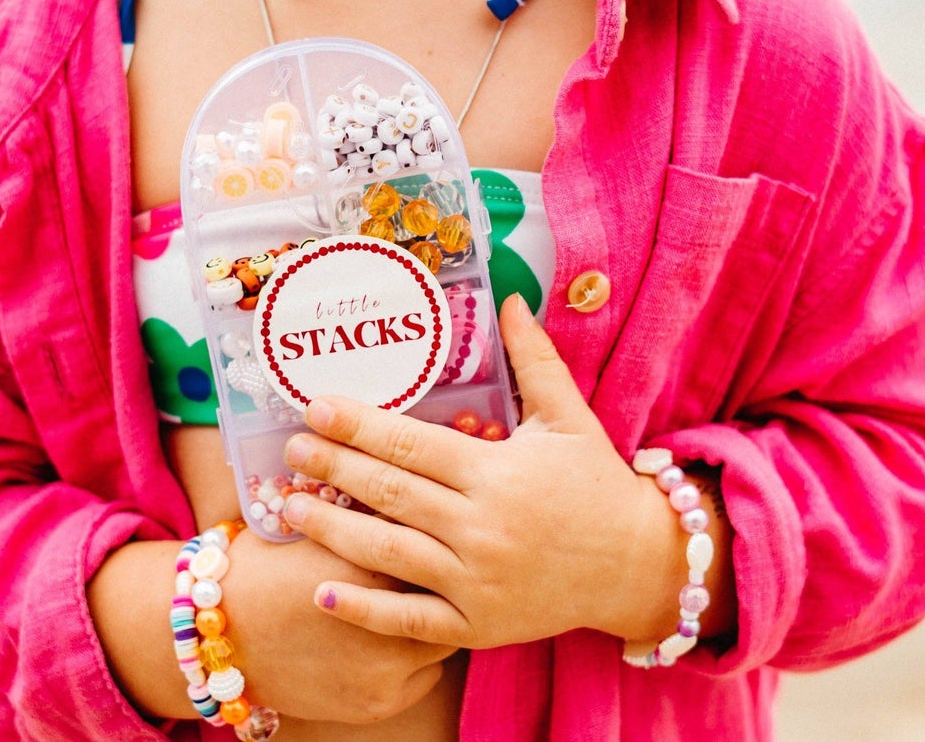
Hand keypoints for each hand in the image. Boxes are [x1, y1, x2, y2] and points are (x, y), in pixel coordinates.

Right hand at [221, 524, 456, 723]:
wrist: (222, 637)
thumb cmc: (265, 566)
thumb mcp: (315, 522)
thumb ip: (366, 506)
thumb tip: (410, 475)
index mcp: (372, 557)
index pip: (434, 531)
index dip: (440, 519)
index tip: (442, 508)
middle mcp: (387, 615)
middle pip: (451, 583)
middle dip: (450, 566)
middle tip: (449, 548)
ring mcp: (387, 666)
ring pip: (447, 631)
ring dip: (440, 611)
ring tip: (430, 591)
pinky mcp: (380, 702)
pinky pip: (429, 675)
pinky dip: (421, 654)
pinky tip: (406, 632)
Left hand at [277, 294, 687, 649]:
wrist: (636, 565)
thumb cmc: (597, 482)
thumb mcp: (568, 414)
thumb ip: (534, 358)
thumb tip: (511, 298)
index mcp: (496, 472)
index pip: (411, 443)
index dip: (358, 426)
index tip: (316, 408)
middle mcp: (480, 528)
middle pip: (389, 493)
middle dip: (333, 468)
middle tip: (290, 450)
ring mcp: (476, 582)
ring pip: (387, 553)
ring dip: (331, 530)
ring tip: (288, 506)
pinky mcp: (477, 626)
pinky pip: (409, 620)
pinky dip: (364, 608)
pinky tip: (322, 591)